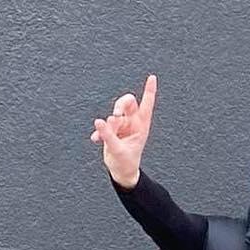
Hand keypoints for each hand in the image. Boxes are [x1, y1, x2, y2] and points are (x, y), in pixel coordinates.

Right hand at [90, 73, 157, 188]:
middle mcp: (133, 123)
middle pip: (128, 102)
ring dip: (109, 124)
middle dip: (120, 105)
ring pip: (114, 114)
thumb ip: (109, 136)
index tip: (152, 78)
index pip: (146, 105)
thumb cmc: (126, 162)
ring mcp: (122, 125)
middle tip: (115, 116)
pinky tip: (96, 139)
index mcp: (141, 126)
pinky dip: (99, 131)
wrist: (121, 172)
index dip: (149, 91)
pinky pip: (104, 124)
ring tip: (106, 137)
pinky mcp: (112, 128)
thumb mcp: (118, 151)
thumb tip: (100, 121)